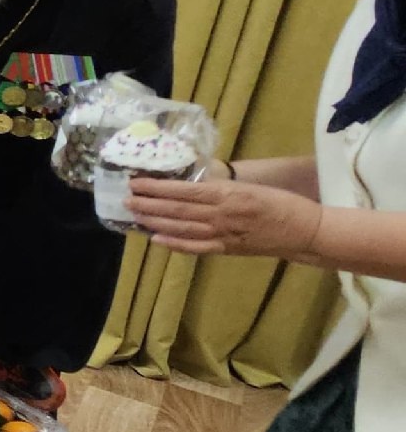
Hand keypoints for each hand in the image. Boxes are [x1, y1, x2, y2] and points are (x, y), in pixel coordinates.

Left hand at [128, 175, 324, 258]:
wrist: (306, 231)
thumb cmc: (282, 203)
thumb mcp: (251, 187)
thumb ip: (222, 188)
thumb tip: (192, 184)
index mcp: (228, 195)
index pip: (184, 190)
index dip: (157, 187)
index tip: (136, 182)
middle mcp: (221, 215)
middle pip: (177, 209)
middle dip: (148, 203)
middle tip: (125, 197)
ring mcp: (223, 235)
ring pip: (181, 227)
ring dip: (155, 221)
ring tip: (134, 215)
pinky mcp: (227, 250)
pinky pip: (196, 248)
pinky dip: (174, 244)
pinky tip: (156, 240)